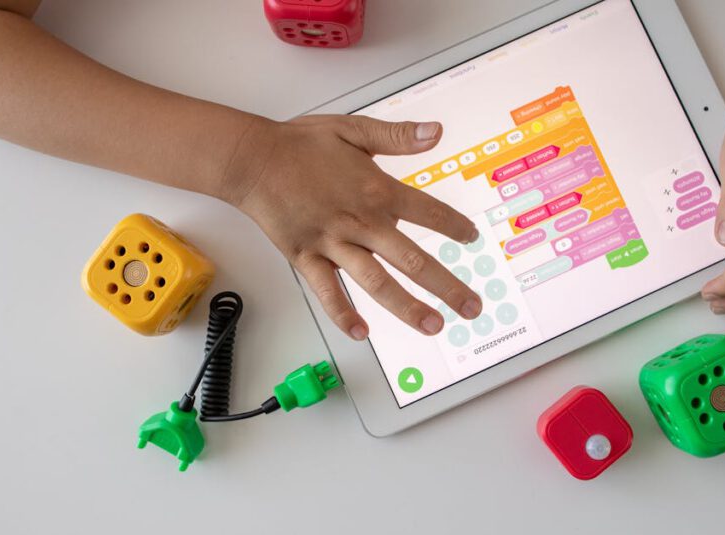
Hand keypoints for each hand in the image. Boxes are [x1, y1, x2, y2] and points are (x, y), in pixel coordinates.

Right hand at [230, 115, 482, 339]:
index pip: (429, 214)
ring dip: (407, 307)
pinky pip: (327, 292)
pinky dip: (343, 314)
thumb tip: (435, 132)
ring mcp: (334, 243)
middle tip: (471, 307)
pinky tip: (361, 333)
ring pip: (377, 283)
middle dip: (447, 286)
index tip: (472, 238)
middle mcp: (361, 222)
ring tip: (432, 325)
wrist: (253, 159)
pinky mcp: (306, 258)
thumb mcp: (354, 128)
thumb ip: (397, 136)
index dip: (455, 228)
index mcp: (378, 190)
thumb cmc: (300, 144)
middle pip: (413, 261)